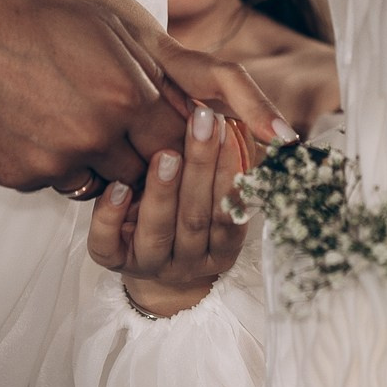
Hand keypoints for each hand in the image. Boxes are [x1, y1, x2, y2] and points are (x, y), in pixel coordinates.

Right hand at [0, 0, 287, 194]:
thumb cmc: (27, 15)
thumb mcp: (105, 26)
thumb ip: (153, 73)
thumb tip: (192, 109)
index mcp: (127, 93)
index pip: (177, 141)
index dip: (176, 141)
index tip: (173, 140)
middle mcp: (98, 133)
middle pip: (146, 172)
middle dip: (141, 157)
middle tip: (120, 132)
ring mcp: (57, 160)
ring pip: (102, 183)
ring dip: (97, 163)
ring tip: (67, 118)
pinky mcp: (21, 176)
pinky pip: (56, 183)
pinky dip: (52, 163)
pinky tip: (31, 125)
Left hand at [86, 105, 250, 316]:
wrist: (141, 240)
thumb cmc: (188, 190)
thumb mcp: (218, 173)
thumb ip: (242, 153)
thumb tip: (279, 134)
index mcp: (221, 247)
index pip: (231, 214)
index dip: (232, 173)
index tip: (231, 129)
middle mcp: (188, 260)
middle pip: (196, 219)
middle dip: (201, 169)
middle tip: (203, 124)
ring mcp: (149, 262)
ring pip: (157, 233)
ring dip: (163, 192)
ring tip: (166, 154)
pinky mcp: (112, 259)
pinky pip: (108, 246)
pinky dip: (112, 217)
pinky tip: (118, 186)